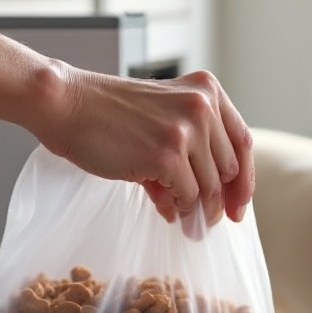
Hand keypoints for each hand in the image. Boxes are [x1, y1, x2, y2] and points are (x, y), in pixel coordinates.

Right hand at [35, 64, 253, 226]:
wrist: (68, 107)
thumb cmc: (109, 115)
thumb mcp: (162, 116)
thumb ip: (192, 147)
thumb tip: (209, 201)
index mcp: (206, 90)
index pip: (241, 142)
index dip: (243, 180)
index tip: (238, 206)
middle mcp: (202, 106)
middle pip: (229, 169)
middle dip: (218, 201)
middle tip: (206, 222)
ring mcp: (186, 130)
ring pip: (208, 187)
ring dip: (195, 209)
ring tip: (183, 220)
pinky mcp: (167, 155)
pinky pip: (186, 195)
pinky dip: (177, 207)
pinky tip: (164, 208)